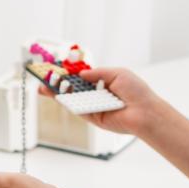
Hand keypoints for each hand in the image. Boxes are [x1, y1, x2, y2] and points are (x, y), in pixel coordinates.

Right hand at [39, 67, 170, 137]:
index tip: (55, 69)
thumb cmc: (136, 91)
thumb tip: (81, 73)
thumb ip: (97, 73)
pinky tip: (57, 96)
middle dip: (58, 84)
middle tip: (43, 79)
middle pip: (73, 89)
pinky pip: (77, 109)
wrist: (144, 111)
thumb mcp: (117, 73)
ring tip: (43, 87)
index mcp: (104, 82)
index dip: (69, 73)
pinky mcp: (94, 118)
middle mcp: (97, 95)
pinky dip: (67, 103)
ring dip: (57, 94)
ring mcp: (94, 107)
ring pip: (72, 100)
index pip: (82, 77)